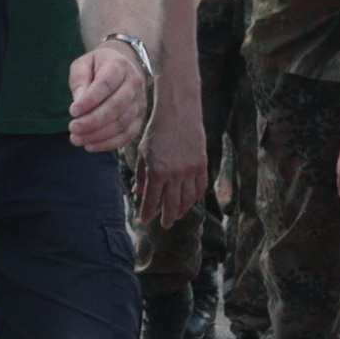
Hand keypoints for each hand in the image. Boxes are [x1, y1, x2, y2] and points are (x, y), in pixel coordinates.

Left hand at [67, 37, 149, 155]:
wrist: (121, 67)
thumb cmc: (97, 67)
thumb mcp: (83, 64)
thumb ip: (80, 79)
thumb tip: (79, 100)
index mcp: (119, 66)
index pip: (106, 85)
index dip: (90, 100)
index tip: (72, 111)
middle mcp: (134, 84)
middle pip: (116, 107)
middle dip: (92, 121)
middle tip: (72, 128)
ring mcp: (140, 102)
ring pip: (121, 124)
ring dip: (98, 135)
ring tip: (76, 139)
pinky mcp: (140, 118)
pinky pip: (127, 135)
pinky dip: (108, 144)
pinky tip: (90, 145)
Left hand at [136, 106, 206, 227]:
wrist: (178, 113)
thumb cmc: (156, 131)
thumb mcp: (143, 152)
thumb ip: (141, 174)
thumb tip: (138, 192)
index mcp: (157, 171)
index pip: (151, 200)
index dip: (147, 212)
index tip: (144, 220)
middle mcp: (174, 174)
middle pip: (171, 205)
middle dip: (166, 217)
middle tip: (165, 225)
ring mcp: (190, 170)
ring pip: (188, 199)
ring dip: (182, 210)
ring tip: (177, 215)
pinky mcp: (202, 165)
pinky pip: (200, 187)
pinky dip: (195, 197)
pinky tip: (190, 200)